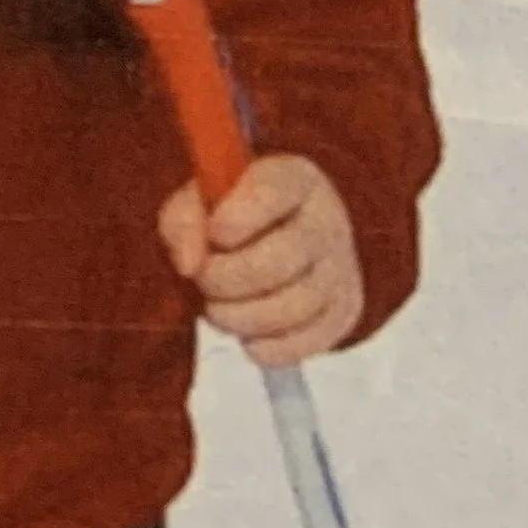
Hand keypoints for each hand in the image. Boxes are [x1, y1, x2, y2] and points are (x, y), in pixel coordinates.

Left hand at [157, 153, 361, 367]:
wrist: (284, 237)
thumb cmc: (235, 217)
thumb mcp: (200, 203)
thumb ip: (184, 221)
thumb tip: (189, 264)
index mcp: (294, 179)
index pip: (271, 194)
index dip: (234, 220)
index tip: (213, 235)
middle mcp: (326, 221)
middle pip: (281, 259)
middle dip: (226, 279)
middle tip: (204, 282)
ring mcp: (340, 268)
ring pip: (295, 306)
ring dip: (241, 318)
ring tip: (218, 310)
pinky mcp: (343, 310)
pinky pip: (308, 341)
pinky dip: (268, 348)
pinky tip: (247, 337)